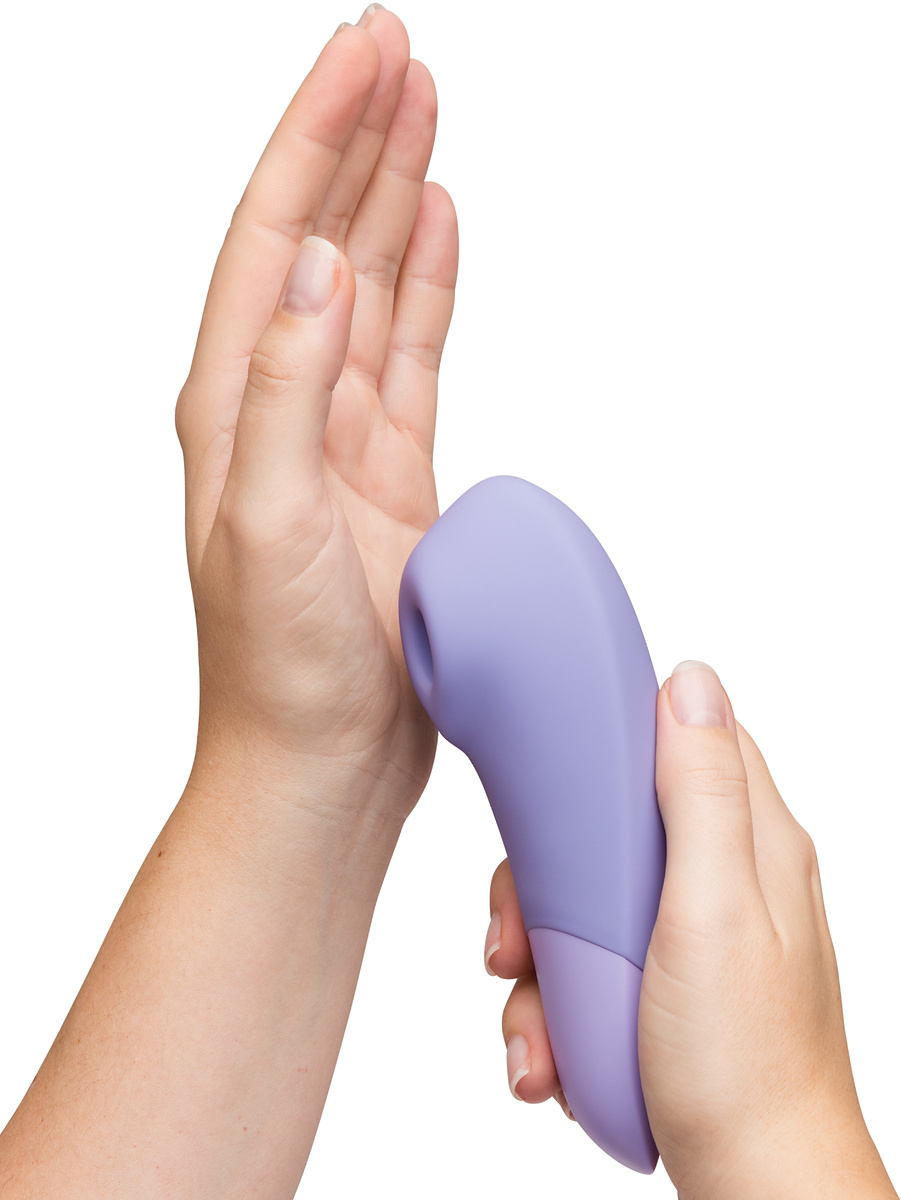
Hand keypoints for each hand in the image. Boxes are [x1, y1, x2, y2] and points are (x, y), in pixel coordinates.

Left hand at [174, 8, 457, 817]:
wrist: (324, 760)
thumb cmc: (279, 667)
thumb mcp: (267, 519)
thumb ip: (284, 387)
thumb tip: (310, 264)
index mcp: (234, 401)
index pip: (270, 235)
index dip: (316, 138)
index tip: (366, 56)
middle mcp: (280, 404)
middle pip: (318, 240)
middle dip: (356, 141)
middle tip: (398, 53)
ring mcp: (339, 436)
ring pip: (370, 287)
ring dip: (391, 198)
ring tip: (424, 114)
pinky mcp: (393, 474)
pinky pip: (413, 355)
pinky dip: (427, 287)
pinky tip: (437, 231)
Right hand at [483, 661, 896, 1197]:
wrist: (757, 1193)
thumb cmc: (743, 1064)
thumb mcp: (713, 911)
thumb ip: (702, 793)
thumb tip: (691, 678)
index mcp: (753, 843)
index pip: (684, 740)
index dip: (613, 742)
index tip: (555, 779)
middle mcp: (724, 879)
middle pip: (606, 829)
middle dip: (541, 888)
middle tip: (513, 945)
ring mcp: (689, 937)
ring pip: (582, 904)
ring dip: (538, 967)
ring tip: (537, 1038)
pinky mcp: (660, 987)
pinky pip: (585, 966)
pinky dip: (555, 1010)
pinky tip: (552, 1060)